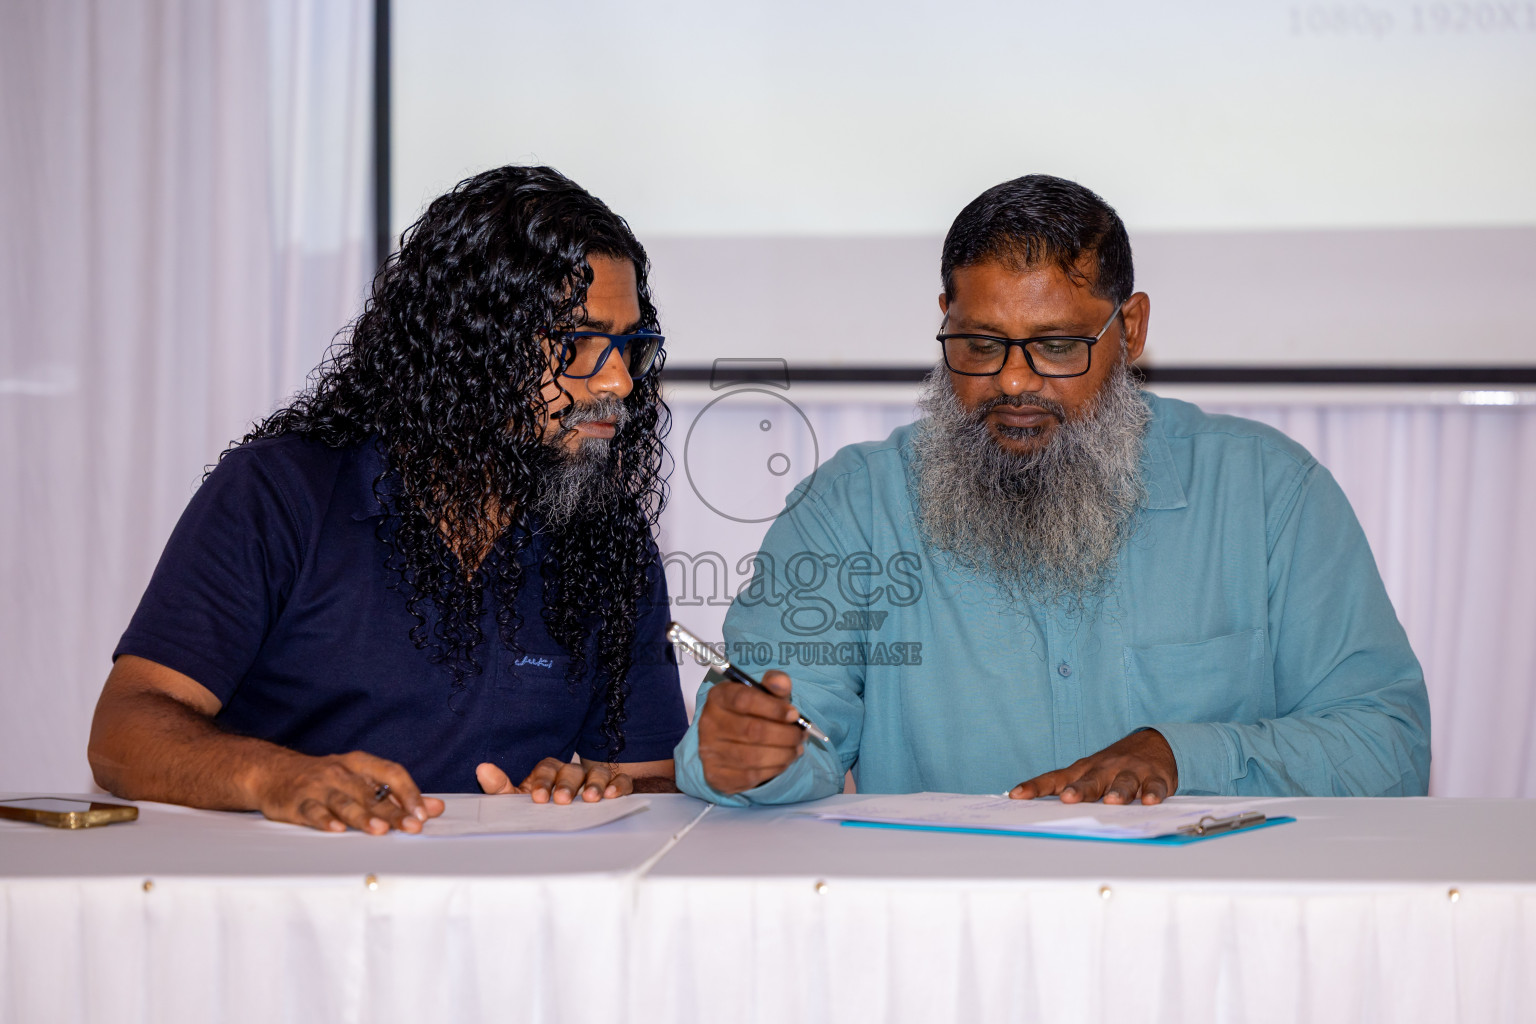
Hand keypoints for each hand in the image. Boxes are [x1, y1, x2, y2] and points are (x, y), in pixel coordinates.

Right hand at [252, 750, 444, 833]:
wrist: (272, 772)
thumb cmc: (324, 779)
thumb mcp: (360, 779)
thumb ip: (397, 795)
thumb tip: (435, 808)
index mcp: (360, 764)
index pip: (392, 773)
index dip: (409, 792)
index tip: (424, 812)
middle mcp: (341, 772)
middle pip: (371, 793)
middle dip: (394, 811)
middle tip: (412, 826)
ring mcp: (318, 787)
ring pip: (344, 801)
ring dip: (362, 816)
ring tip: (379, 830)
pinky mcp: (296, 802)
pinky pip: (312, 811)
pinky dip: (324, 820)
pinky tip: (336, 829)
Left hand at [477, 758, 632, 802]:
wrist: (572, 815)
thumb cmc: (543, 806)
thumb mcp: (519, 800)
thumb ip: (501, 788)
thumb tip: (482, 769)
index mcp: (549, 772)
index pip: (546, 768)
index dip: (543, 781)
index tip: (538, 798)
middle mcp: (573, 772)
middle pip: (572, 770)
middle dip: (568, 785)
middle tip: (563, 801)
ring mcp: (595, 778)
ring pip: (597, 772)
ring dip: (596, 784)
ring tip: (592, 799)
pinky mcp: (615, 786)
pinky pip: (621, 781)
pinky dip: (619, 785)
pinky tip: (614, 795)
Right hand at [696, 670, 806, 794]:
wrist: (731, 742)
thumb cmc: (752, 713)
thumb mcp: (764, 694)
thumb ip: (775, 684)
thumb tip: (782, 683)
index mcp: (719, 697)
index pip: (744, 700)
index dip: (773, 708)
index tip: (794, 714)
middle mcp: (709, 723)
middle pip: (751, 731)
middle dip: (785, 734)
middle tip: (802, 735)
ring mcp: (709, 751)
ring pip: (753, 757)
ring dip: (783, 754)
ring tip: (797, 748)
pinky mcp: (716, 775)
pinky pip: (750, 776)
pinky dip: (774, 769)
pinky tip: (784, 761)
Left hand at [1009, 730, 1178, 804]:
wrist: (1153, 743)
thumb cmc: (1112, 767)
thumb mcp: (1088, 773)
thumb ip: (1067, 788)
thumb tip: (1036, 809)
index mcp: (1084, 770)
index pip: (1055, 778)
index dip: (1036, 787)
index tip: (1016, 795)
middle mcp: (1105, 769)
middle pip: (1090, 781)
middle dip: (1078, 790)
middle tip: (1068, 798)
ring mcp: (1130, 772)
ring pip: (1123, 783)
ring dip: (1118, 792)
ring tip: (1112, 801)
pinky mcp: (1155, 777)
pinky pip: (1154, 786)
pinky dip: (1153, 793)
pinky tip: (1150, 801)